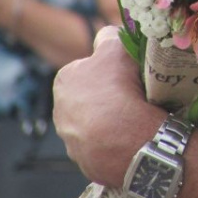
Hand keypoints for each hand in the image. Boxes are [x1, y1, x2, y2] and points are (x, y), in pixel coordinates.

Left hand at [53, 26, 164, 186]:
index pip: (90, 67)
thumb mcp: (116, 49)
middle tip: (135, 96)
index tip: (128, 75)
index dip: (111, 68)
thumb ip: (110, 36)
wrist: (129, 144)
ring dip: (114, 121)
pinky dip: (118, 143)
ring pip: (98, 123)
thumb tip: (108, 35)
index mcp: (65, 80)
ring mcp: (72, 141)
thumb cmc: (119, 91)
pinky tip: (133, 138)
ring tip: (137, 120)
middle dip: (110, 95)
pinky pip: (105, 147)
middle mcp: (60, 111)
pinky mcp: (87, 163)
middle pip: (93, 96)